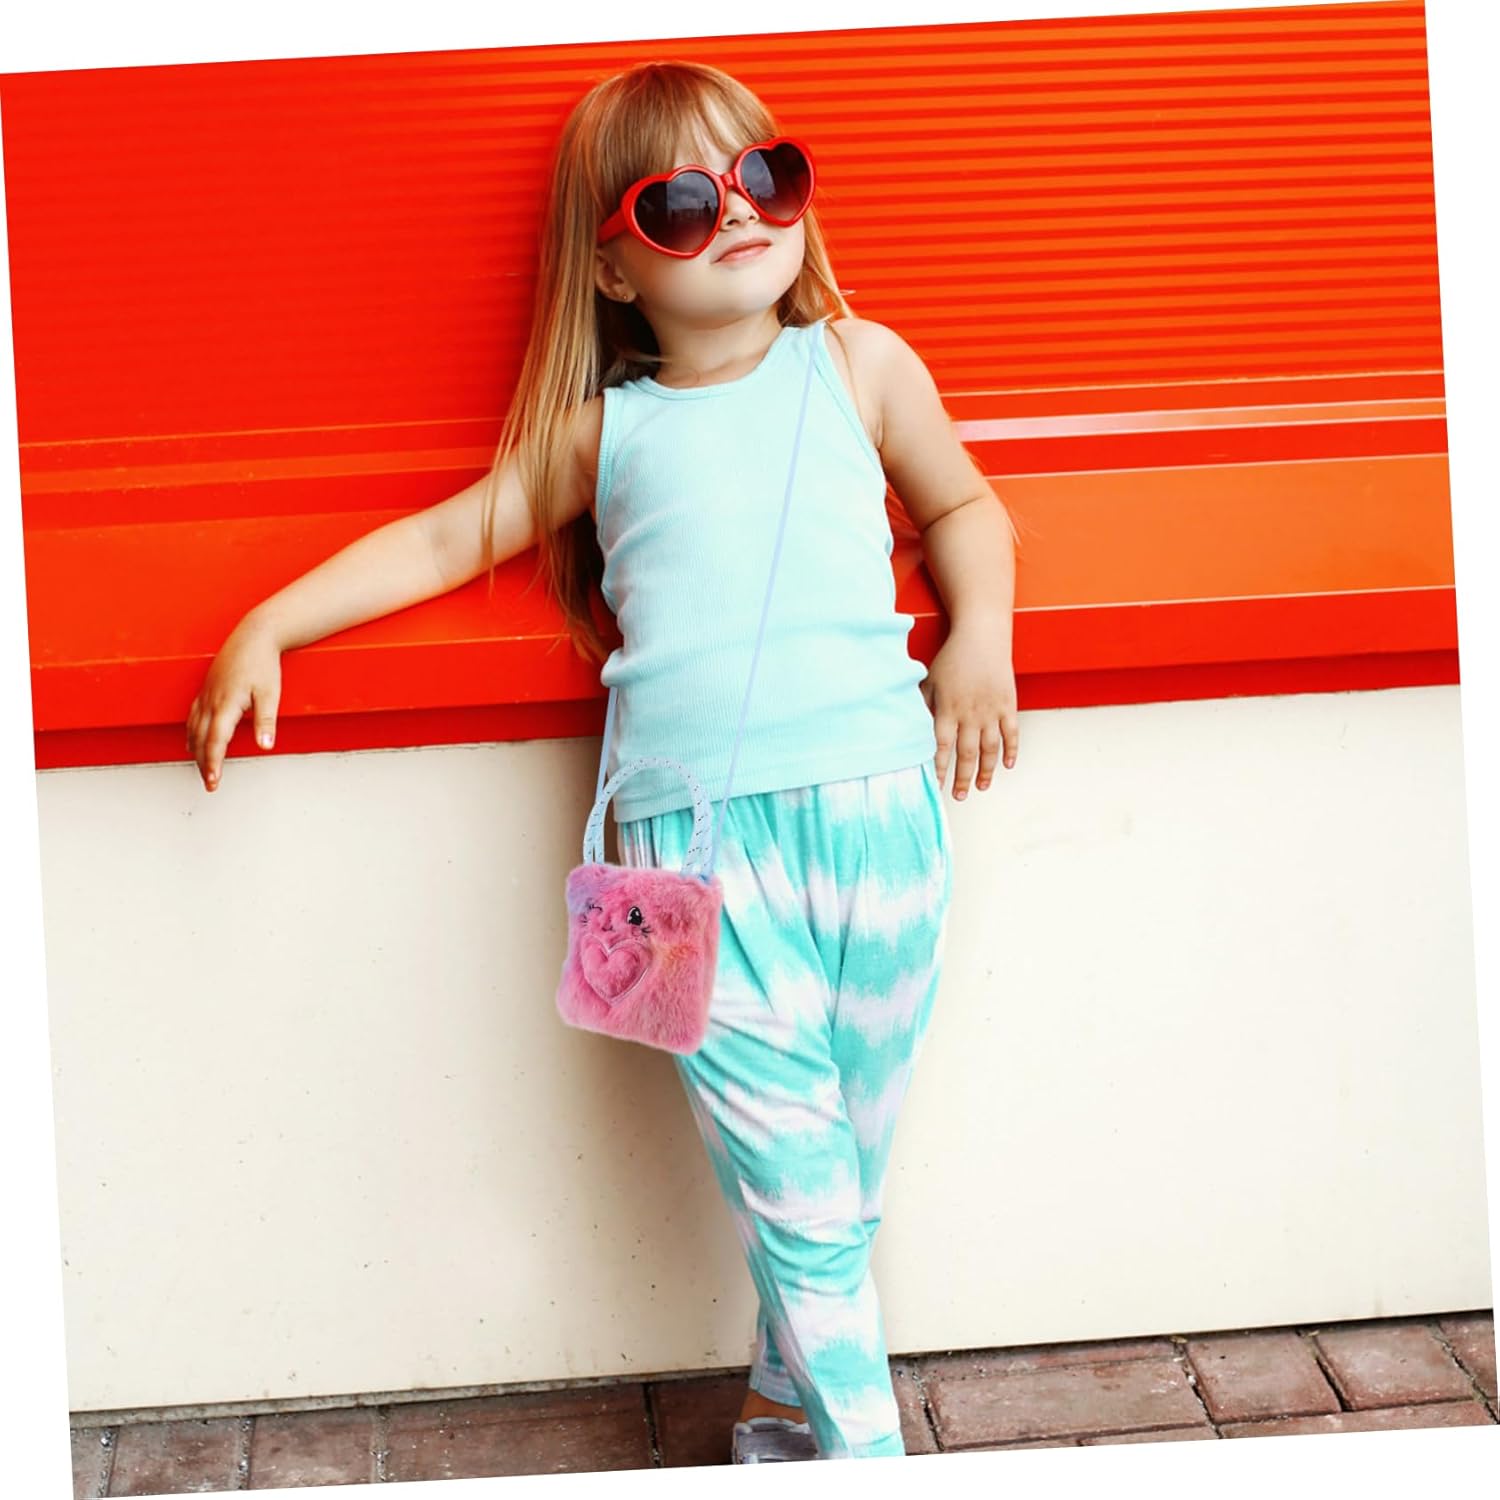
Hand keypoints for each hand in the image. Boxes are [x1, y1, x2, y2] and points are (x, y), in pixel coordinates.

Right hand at [186, 616, 282, 791]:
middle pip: (201, 740)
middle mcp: (210, 701)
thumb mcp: (270, 694)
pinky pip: (193, 716)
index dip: (213, 764)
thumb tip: (265, 746)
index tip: (213, 782)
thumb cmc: (263, 664)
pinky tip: (193, 742)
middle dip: (204, 764)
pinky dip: (191, 733)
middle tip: (210, 784)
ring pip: (194, 729)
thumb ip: (266, 721)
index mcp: (226, 705)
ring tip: (203, 769)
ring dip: (196, 751)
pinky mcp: (206, 689)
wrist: (254, 636)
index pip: (215, 742)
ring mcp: (206, 694)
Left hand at [919, 621, 1018, 799]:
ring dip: (986, 771)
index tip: (934, 785)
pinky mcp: (1008, 705)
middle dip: (962, 778)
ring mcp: (991, 710)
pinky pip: (1012, 733)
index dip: (937, 768)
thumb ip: (923, 706)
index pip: (940, 746)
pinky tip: (1007, 766)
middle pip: (966, 754)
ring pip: (990, 749)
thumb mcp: (929, 681)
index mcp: (947, 709)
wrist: (982, 636)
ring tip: (981, 787)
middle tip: (959, 796)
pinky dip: (1011, 751)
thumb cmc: (952, 658)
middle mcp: (970, 714)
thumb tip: (912, 730)